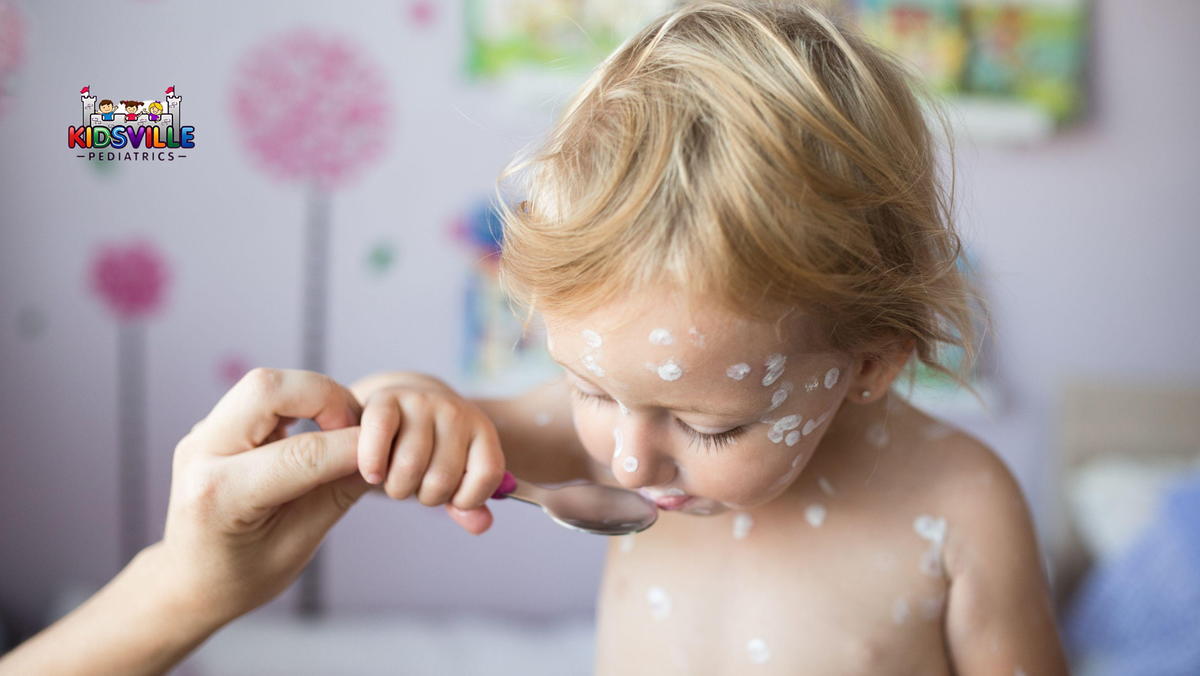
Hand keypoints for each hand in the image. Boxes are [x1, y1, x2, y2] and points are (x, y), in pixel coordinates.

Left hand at [159, 367, 368, 626]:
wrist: (189, 580)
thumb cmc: (244, 575)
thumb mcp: (299, 545)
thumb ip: (337, 494)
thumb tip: (377, 454)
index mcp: (219, 496)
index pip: (301, 454)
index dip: (353, 447)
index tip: (381, 455)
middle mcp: (201, 454)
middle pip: (268, 389)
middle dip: (326, 396)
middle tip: (354, 428)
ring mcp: (201, 435)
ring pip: (264, 383)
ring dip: (312, 395)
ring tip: (337, 429)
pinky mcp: (212, 427)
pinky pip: (260, 395)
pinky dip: (297, 402)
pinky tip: (312, 432)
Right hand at [357, 377, 505, 534]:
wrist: (402, 403)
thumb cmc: (431, 448)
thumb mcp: (456, 472)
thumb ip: (469, 502)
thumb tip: (481, 526)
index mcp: (482, 429)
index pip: (487, 475)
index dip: (468, 499)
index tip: (453, 498)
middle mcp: (456, 412)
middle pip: (442, 479)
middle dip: (426, 496)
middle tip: (418, 486)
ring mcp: (422, 402)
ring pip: (409, 466)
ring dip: (397, 487)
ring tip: (396, 478)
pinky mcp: (386, 398)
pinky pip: (379, 436)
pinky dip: (373, 463)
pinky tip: (373, 475)